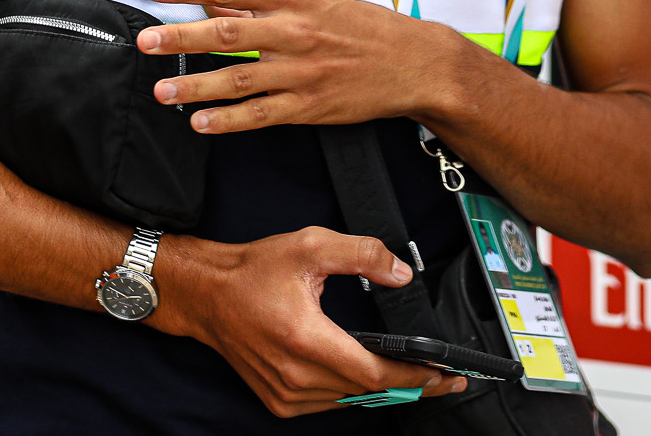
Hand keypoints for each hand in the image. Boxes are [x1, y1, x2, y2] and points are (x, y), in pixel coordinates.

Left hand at [137, 0, 465, 132]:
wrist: (415, 63)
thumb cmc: (366, 28)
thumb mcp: (317, 2)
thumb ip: (263, 5)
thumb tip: (214, 2)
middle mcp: (296, 32)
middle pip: (229, 34)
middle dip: (182, 38)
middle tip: (147, 41)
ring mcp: (303, 71)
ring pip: (239, 79)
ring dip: (196, 85)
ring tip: (162, 89)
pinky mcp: (310, 105)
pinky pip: (261, 115)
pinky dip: (229, 120)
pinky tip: (201, 122)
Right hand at [150, 228, 466, 415]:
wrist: (206, 295)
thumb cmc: (252, 271)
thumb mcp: (310, 246)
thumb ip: (362, 254)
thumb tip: (401, 272)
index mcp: (306, 340)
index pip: (375, 372)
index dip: (415, 377)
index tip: (444, 375)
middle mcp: (295, 376)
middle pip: (369, 391)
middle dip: (411, 385)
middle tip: (444, 378)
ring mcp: (285, 394)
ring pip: (350, 401)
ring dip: (384, 391)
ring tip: (417, 379)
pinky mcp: (279, 400)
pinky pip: (329, 403)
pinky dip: (353, 393)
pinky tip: (371, 378)